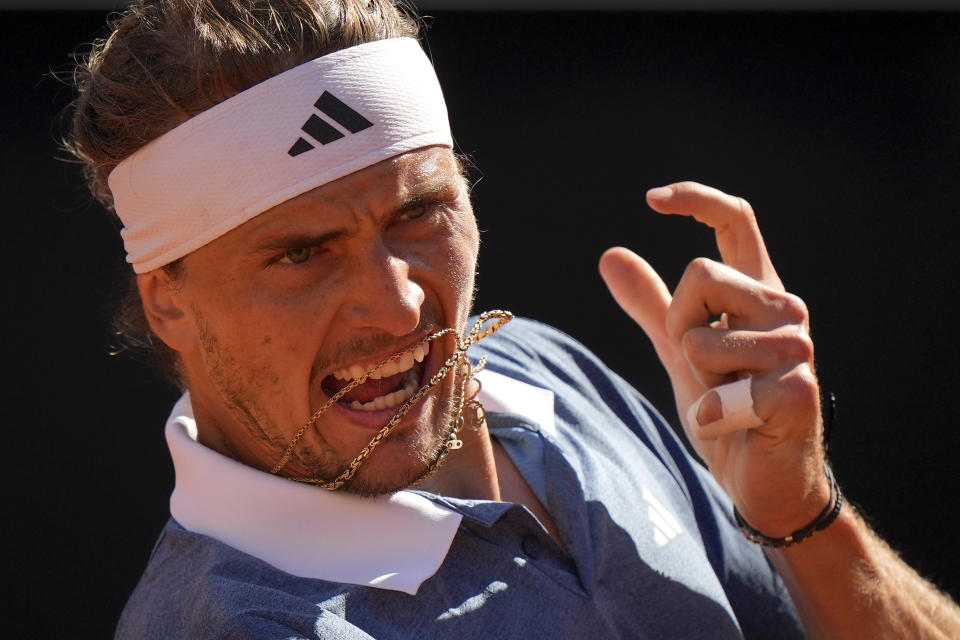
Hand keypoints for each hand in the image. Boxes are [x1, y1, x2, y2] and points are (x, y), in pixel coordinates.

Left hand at [599, 181, 828, 535]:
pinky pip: (717, 393)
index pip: (736, 221)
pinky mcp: (796, 391)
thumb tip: (610, 254)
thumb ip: (650, 304)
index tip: (651, 199)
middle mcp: (785, 308)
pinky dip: (710, 420)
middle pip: (700, 274)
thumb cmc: (728, 409)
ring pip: (700, 338)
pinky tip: (736, 429)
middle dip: (679, 326)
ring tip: (731, 402)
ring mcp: (796, 348)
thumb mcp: (680, 350)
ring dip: (699, 383)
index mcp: (758, 291)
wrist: (763, 479)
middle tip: (707, 370)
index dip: (696, 199)